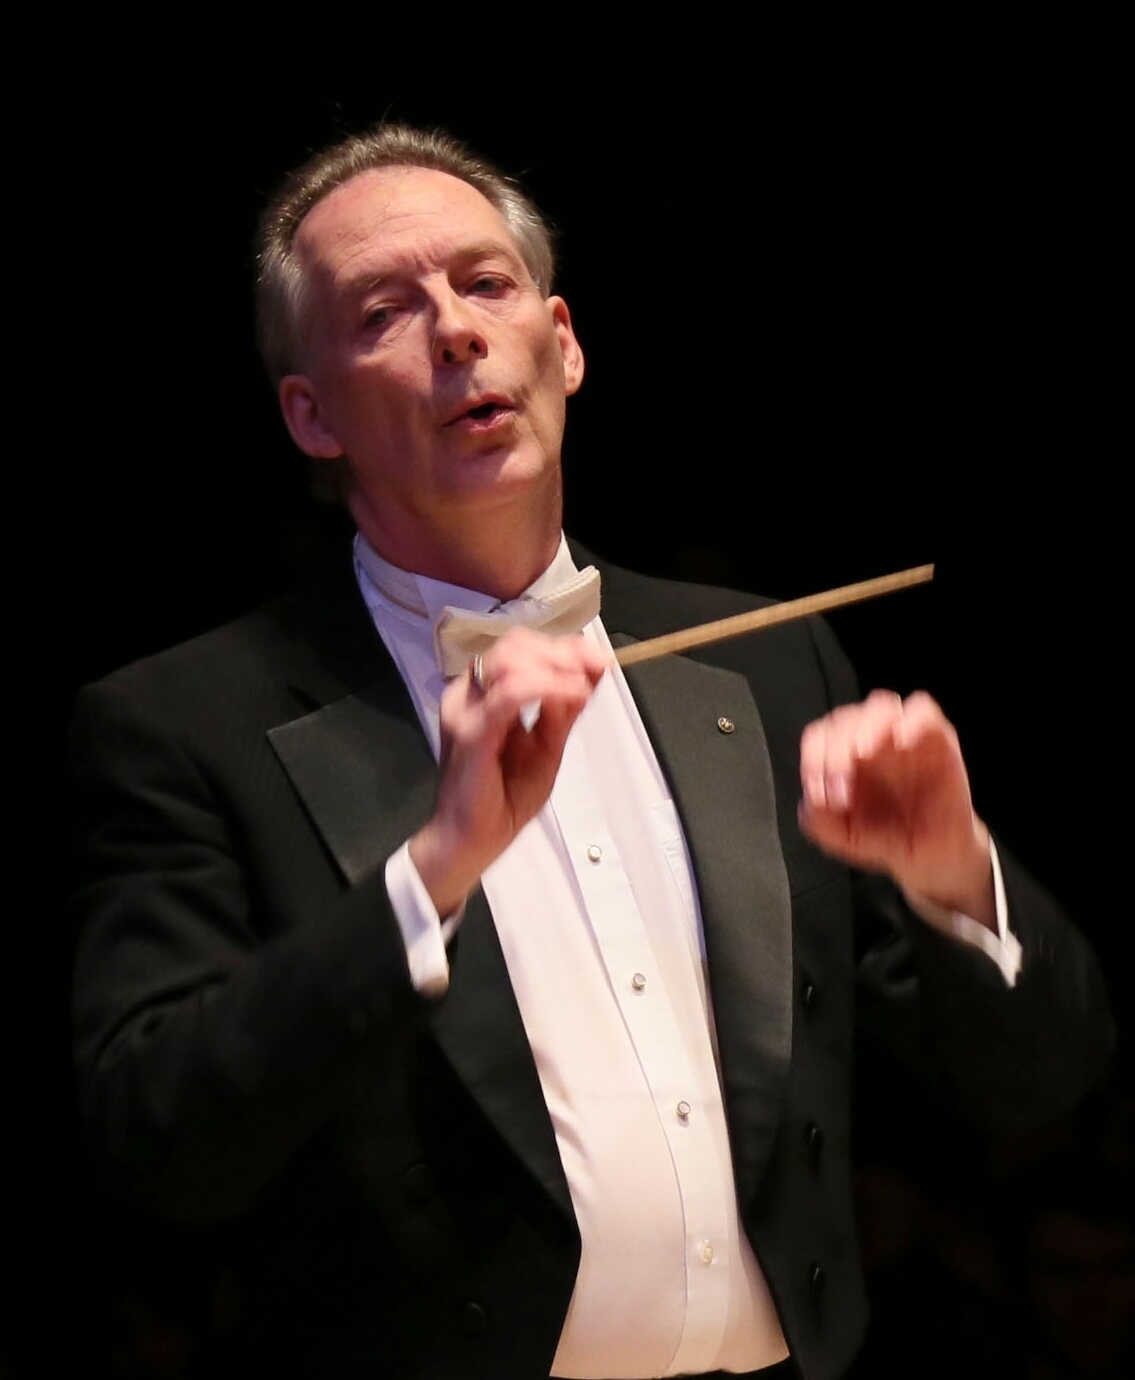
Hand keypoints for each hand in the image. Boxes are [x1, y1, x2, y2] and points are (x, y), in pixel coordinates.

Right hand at [410, 628, 607, 915]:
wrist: (472, 841)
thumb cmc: (504, 798)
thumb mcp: (546, 747)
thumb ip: (564, 709)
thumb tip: (591, 671)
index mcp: (485, 693)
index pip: (520, 647)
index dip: (563, 646)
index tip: (599, 659)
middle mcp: (469, 693)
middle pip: (514, 645)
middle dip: (561, 652)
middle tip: (594, 668)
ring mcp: (466, 710)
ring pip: (509, 660)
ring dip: (555, 666)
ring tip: (582, 686)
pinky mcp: (471, 732)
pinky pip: (509, 695)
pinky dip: (546, 688)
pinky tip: (571, 695)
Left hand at [798, 690, 994, 926]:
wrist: (933, 857)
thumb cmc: (887, 838)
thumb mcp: (844, 838)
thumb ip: (819, 821)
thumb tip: (813, 799)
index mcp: (842, 758)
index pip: (819, 737)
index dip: (814, 758)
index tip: (821, 791)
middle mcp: (870, 741)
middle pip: (845, 718)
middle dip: (836, 748)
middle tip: (841, 783)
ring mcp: (903, 737)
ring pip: (880, 706)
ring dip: (867, 726)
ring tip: (863, 753)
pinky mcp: (937, 741)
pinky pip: (924, 712)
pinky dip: (912, 720)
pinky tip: (903, 743)